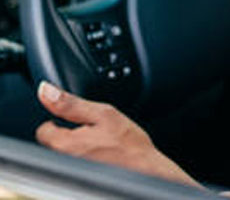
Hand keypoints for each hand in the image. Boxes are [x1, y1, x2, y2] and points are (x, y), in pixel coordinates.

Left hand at [35, 81, 198, 186]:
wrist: (145, 170)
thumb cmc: (129, 144)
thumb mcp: (103, 113)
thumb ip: (71, 103)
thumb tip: (46, 91)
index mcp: (63, 144)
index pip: (43, 128)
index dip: (61, 118)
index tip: (80, 119)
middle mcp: (61, 163)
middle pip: (53, 142)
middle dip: (70, 133)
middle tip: (95, 130)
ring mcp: (70, 172)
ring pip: (65, 153)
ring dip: (78, 145)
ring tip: (100, 142)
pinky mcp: (80, 178)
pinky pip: (75, 164)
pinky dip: (85, 157)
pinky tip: (102, 154)